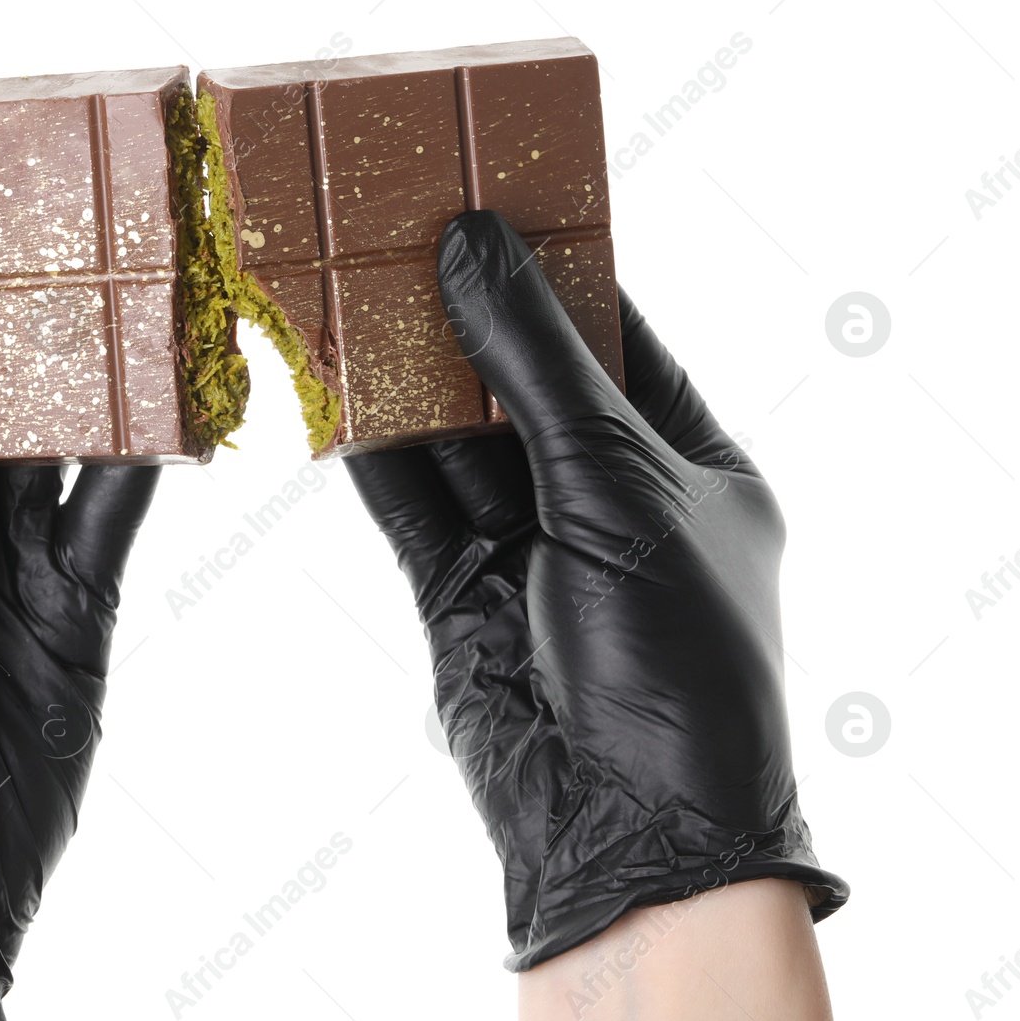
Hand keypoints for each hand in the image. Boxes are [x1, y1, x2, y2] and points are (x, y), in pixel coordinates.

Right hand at [347, 211, 846, 970]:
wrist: (624, 825)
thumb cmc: (673, 651)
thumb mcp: (615, 480)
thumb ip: (535, 362)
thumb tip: (473, 243)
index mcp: (689, 462)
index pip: (618, 335)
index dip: (556, 266)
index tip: (491, 195)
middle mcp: (608, 499)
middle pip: (524, 380)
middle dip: (465, 314)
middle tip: (398, 228)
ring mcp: (530, 547)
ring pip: (455, 438)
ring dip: (406, 374)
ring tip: (347, 287)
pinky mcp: (459, 593)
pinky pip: (409, 503)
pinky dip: (370, 450)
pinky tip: (330, 391)